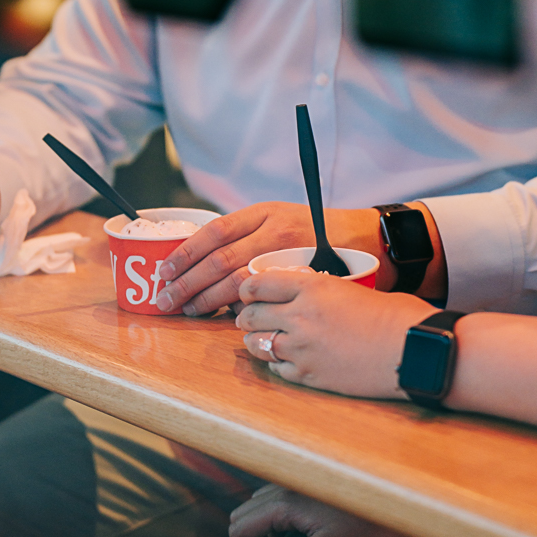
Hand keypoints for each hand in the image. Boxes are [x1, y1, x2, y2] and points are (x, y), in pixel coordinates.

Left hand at [155, 201, 383, 315]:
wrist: (370, 244)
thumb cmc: (321, 232)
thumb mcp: (283, 217)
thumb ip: (248, 231)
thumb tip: (203, 253)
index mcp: (267, 214)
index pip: (215, 232)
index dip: (186, 253)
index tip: (165, 270)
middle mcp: (276, 236)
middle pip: (220, 262)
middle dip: (188, 283)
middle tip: (167, 299)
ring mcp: (290, 264)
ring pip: (237, 288)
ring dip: (208, 302)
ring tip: (191, 311)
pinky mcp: (303, 290)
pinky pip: (264, 307)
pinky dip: (242, 317)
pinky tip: (230, 322)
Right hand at [229, 484, 405, 536]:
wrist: (400, 507)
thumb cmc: (368, 530)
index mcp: (285, 501)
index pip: (240, 527)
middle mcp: (286, 486)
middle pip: (244, 515)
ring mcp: (296, 484)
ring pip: (258, 508)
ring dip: (259, 536)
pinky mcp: (307, 488)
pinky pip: (276, 504)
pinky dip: (274, 525)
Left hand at [236, 270, 431, 395]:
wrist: (415, 350)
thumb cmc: (395, 315)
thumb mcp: (351, 287)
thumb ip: (319, 290)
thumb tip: (301, 294)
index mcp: (312, 286)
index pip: (258, 284)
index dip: (247, 288)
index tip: (247, 292)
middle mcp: (300, 315)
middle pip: (251, 314)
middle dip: (246, 315)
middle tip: (249, 317)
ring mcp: (302, 348)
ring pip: (256, 344)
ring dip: (255, 340)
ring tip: (261, 339)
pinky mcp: (309, 375)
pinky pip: (276, 369)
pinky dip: (275, 363)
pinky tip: (285, 359)